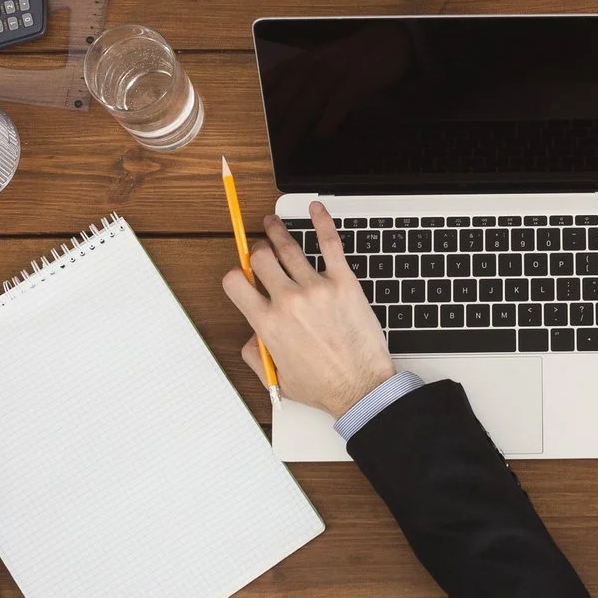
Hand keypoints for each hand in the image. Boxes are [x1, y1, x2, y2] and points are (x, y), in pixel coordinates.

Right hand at [222, 204, 394, 416]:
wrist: (362, 388)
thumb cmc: (324, 386)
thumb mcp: (277, 379)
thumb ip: (255, 356)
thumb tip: (250, 337)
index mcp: (267, 323)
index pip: (235, 281)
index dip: (235, 274)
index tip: (241, 274)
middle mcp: (288, 301)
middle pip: (260, 258)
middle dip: (256, 252)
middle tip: (260, 251)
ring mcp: (316, 288)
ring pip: (288, 247)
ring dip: (277, 231)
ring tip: (273, 223)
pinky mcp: (344, 282)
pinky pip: (330, 243)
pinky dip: (322, 221)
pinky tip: (316, 208)